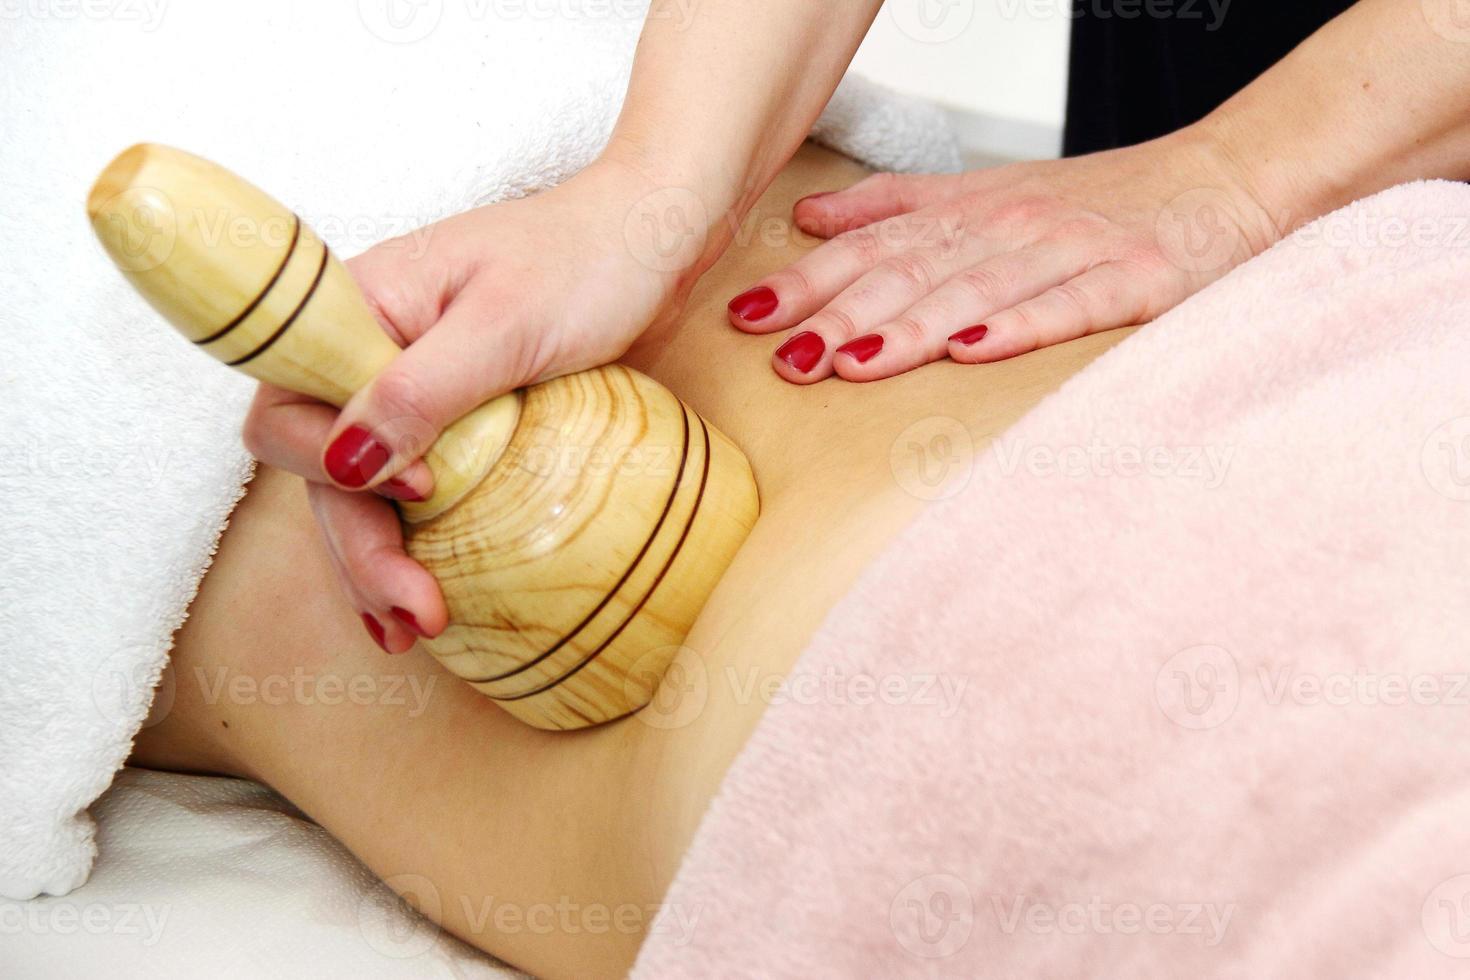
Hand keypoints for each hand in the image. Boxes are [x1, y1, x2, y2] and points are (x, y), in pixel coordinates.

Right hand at [241, 158, 688, 651]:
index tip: (420, 489)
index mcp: (356, 310)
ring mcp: (409, 388)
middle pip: (324, 467)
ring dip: (378, 562)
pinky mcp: (456, 418)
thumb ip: (422, 389)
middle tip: (415, 615)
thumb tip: (347, 459)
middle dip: (359, 547)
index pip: (288, 408)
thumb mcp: (506, 324)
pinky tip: (425, 594)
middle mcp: (367, 353)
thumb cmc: (586, 258)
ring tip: (413, 629)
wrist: (653, 239)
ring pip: (363, 488)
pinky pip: (412, 488)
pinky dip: (414, 543)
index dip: (332, 466)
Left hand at [726, 128, 1281, 382]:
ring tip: (849, 363)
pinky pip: (1069, 307)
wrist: (1226, 176)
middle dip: (840, 314)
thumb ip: (899, 205)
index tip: (747, 315)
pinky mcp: (1132, 280)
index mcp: (972, 211)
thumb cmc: (1101, 199)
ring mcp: (1070, 252)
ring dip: (908, 328)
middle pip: (911, 273)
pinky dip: (1020, 326)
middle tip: (781, 355)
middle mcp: (1010, 228)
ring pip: (975, 291)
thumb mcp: (991, 192)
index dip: (809, 280)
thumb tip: (809, 216)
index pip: (875, 246)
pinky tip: (973, 351)